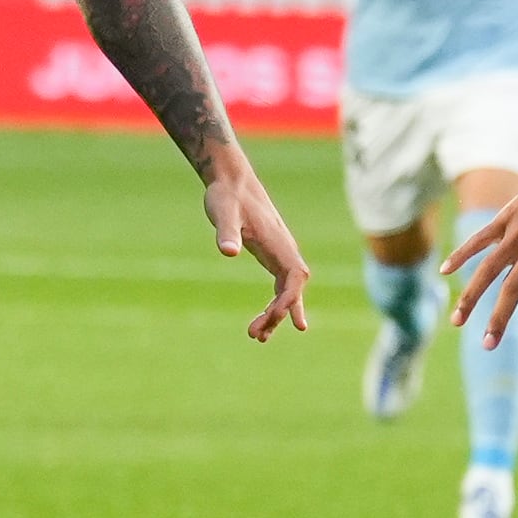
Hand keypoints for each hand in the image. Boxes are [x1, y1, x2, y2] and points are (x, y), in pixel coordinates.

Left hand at [204, 155, 310, 340]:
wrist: (232, 180)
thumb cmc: (226, 196)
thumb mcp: (223, 212)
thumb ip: (226, 232)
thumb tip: (228, 251)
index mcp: (278, 242)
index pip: (294, 277)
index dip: (288, 299)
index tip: (273, 317)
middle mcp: (285, 249)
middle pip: (293, 289)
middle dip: (279, 313)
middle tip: (255, 336)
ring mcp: (281, 253)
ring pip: (289, 290)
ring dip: (277, 313)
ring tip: (257, 336)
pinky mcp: (273, 255)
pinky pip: (282, 284)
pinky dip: (277, 303)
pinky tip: (267, 318)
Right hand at [440, 153, 517, 366]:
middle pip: (512, 295)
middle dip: (498, 324)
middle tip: (486, 347)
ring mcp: (517, 235)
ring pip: (488, 271)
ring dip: (471, 298)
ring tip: (457, 321)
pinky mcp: (506, 218)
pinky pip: (479, 239)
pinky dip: (461, 254)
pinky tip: (444, 271)